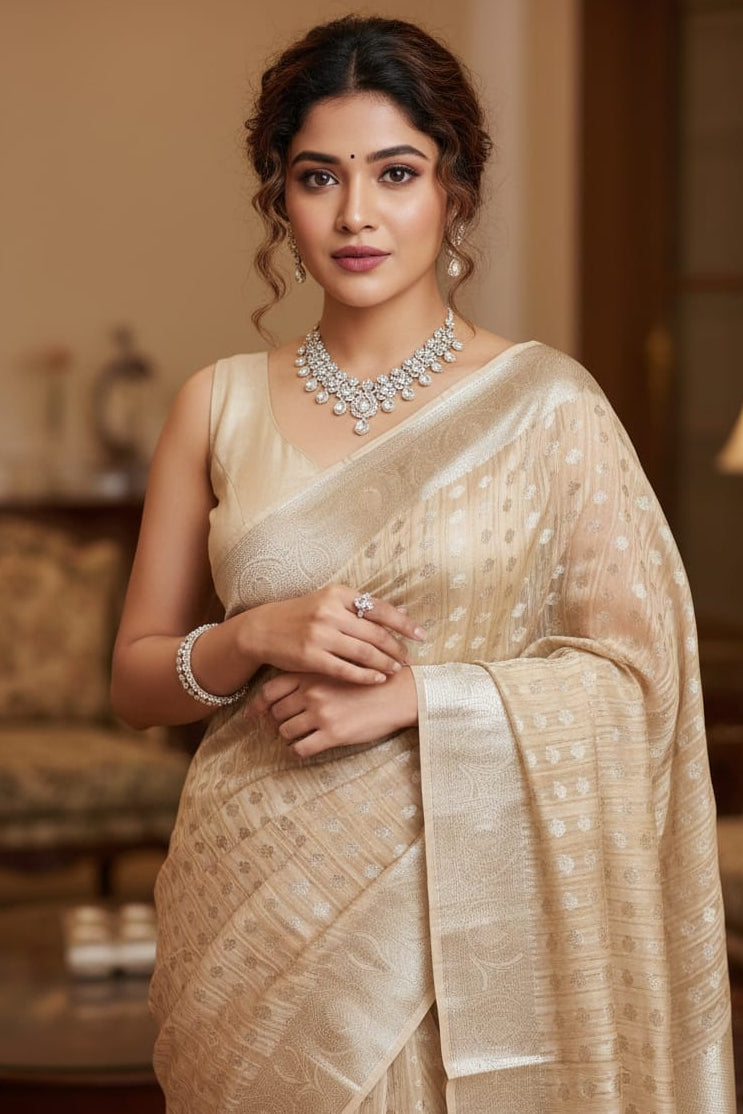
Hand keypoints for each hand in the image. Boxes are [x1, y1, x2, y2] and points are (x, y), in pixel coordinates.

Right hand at [242, 585, 424, 685]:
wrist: (262, 630)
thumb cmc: (300, 616)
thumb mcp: (327, 601)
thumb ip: (358, 607)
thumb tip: (399, 614)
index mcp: (338, 594)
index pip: (379, 608)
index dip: (403, 623)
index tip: (421, 635)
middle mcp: (330, 612)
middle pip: (375, 632)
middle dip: (397, 648)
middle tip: (410, 658)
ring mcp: (320, 634)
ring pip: (364, 652)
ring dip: (385, 662)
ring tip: (397, 669)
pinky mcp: (311, 657)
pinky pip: (346, 669)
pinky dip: (365, 676)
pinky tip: (377, 679)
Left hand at [247, 667, 418, 758]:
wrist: (397, 693)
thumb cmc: (369, 679)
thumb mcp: (337, 668)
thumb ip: (312, 676)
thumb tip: (288, 691)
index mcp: (310, 674)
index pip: (270, 690)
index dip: (258, 705)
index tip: (253, 714)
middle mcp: (311, 692)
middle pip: (276, 713)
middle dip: (277, 722)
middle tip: (284, 726)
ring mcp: (321, 714)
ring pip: (286, 731)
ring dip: (289, 736)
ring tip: (300, 735)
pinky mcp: (332, 734)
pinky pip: (301, 748)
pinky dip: (299, 750)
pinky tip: (307, 747)